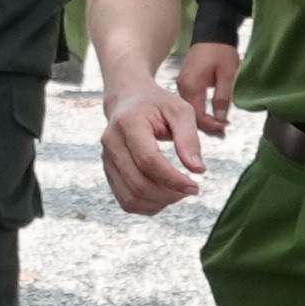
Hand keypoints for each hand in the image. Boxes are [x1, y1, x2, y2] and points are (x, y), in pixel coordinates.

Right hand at [94, 74, 208, 212]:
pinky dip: (147, 206)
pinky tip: (164, 196)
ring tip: (178, 194)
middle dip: (168, 194)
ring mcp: (106, 159)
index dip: (173, 179)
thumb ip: (189, 139)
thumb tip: (198, 170)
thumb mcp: (180, 111)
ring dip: (158, 203)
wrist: (127, 99)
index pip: (148, 160)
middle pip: (138, 183)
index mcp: (128, 123)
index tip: (195, 186)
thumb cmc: (158, 104)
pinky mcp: (108, 171)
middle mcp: (111, 142)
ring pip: (130, 197)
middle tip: (191, 190)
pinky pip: (125, 200)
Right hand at [173, 41, 240, 132]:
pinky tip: (210, 114)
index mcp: (191, 86)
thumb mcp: (227, 74)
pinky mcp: (184, 83)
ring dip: (203, 119)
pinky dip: (198, 111)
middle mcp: (182, 88)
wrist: (211, 32)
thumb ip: (223, 98)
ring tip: (219, 125)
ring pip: (189, 110)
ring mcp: (181, 85)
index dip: (211, 126)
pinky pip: (189, 102)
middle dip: (207, 126)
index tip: (225, 129)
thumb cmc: (221, 51)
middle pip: (190, 115)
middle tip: (223, 131)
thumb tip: (220, 119)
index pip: (197, 116)